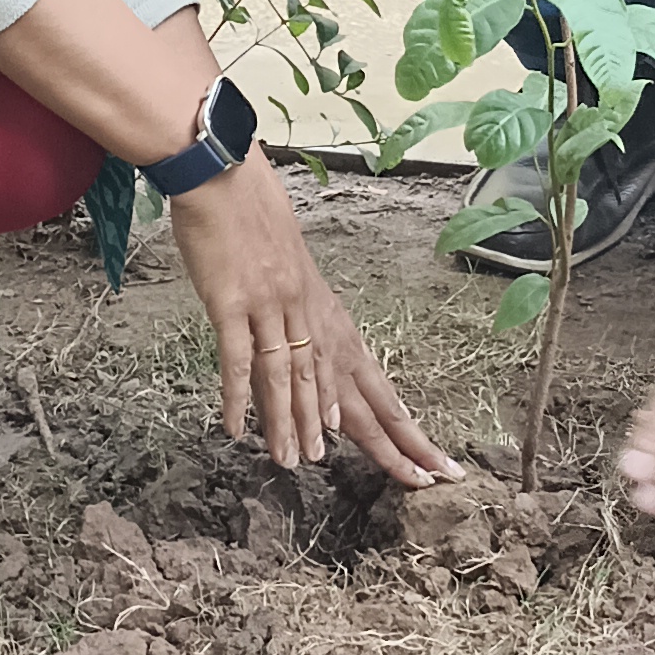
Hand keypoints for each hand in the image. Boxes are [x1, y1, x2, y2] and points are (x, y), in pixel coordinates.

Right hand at [166, 161, 456, 486]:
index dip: (402, 426)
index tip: (431, 465)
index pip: (373, 381)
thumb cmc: (254, 216)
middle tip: (414, 483)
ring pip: (293, 377)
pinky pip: (240, 357)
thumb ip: (303, 319)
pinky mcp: (233, 302)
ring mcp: (272, 307)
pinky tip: (238, 429)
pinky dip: (240, 395)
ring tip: (296, 463)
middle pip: (348, 389)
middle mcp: (309, 312)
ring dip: (296, 423)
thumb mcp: (291, 272)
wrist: (223, 171)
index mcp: (327, 311)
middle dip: (382, 442)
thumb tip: (310, 368)